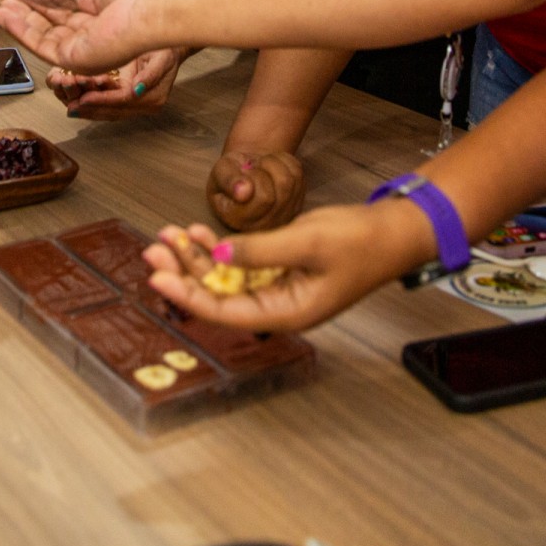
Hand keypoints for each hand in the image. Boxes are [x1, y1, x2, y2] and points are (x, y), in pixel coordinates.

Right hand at [0, 0, 159, 71]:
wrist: (151, 10)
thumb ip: (93, 0)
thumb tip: (79, 1)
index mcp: (101, 26)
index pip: (67, 18)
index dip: (45, 7)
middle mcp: (90, 42)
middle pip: (51, 29)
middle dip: (27, 14)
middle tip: (6, 1)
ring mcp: (81, 53)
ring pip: (42, 38)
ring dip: (19, 22)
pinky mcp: (72, 59)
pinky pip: (40, 45)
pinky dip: (20, 29)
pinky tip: (6, 15)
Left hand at [47, 47, 181, 118]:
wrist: (171, 45)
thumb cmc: (166, 47)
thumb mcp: (163, 57)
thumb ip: (151, 75)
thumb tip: (136, 90)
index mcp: (152, 98)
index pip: (122, 102)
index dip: (102, 101)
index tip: (83, 99)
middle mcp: (143, 105)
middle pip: (112, 112)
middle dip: (90, 110)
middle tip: (70, 107)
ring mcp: (134, 105)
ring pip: (107, 112)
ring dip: (87, 110)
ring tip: (69, 106)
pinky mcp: (125, 99)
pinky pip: (106, 105)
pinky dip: (90, 103)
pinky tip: (75, 99)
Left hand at [139, 199, 433, 332]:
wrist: (392, 231)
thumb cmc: (359, 242)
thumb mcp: (307, 242)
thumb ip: (259, 251)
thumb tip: (217, 256)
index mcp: (288, 314)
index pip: (225, 313)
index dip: (188, 296)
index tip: (158, 278)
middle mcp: (278, 307)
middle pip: (219, 296)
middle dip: (184, 272)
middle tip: (153, 249)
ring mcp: (278, 289)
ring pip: (225, 279)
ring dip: (197, 257)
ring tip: (168, 234)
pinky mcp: (280, 270)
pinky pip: (240, 265)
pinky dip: (218, 249)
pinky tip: (198, 232)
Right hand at [206, 148, 304, 230]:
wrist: (245, 170)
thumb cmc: (231, 172)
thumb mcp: (221, 171)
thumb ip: (228, 180)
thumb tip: (244, 192)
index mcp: (240, 221)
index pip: (264, 198)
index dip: (255, 176)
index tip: (242, 172)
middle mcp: (264, 226)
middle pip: (282, 188)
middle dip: (266, 167)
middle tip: (252, 166)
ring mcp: (283, 217)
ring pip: (291, 180)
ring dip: (275, 162)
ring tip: (261, 165)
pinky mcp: (297, 204)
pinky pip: (298, 173)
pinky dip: (285, 161)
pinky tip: (271, 167)